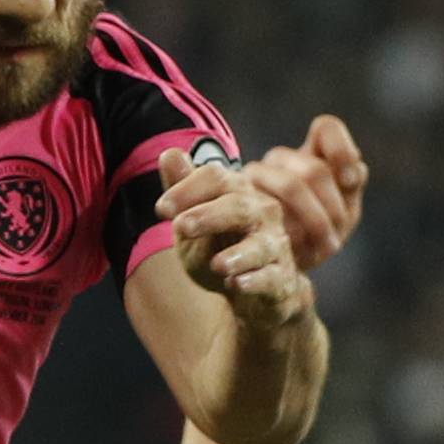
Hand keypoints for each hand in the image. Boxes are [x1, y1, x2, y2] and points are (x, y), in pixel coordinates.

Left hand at [157, 148, 312, 331]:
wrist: (255, 289)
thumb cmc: (222, 247)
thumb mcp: (194, 219)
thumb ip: (183, 189)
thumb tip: (169, 154)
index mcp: (238, 192)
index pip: (216, 178)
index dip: (188, 189)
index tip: (162, 210)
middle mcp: (261, 213)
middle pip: (239, 206)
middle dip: (209, 215)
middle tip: (181, 227)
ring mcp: (274, 246)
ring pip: (260, 245)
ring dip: (238, 254)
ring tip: (218, 264)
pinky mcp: (282, 279)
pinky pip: (271, 278)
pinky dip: (255, 281)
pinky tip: (236, 284)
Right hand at [243, 115, 368, 271]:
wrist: (277, 266)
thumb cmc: (315, 237)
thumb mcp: (341, 215)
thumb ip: (350, 188)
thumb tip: (357, 170)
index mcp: (311, 155)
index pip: (326, 128)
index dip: (342, 151)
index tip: (349, 182)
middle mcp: (282, 159)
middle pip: (316, 171)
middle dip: (333, 210)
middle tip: (336, 242)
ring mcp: (257, 175)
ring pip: (292, 185)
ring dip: (315, 223)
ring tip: (321, 249)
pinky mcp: (239, 197)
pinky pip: (266, 207)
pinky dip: (290, 233)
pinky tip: (297, 250)